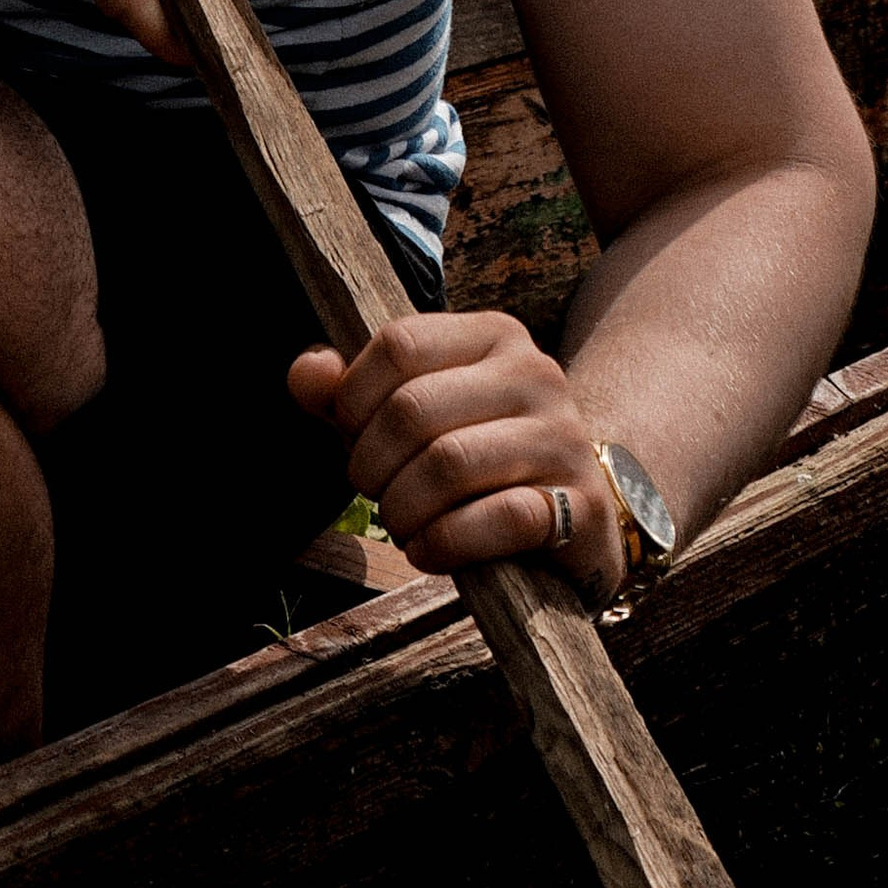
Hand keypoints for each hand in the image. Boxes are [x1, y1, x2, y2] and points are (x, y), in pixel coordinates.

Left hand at [288, 310, 624, 603]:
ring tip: (403, 524)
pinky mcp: (580, 505)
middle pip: (412, 410)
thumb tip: (307, 373)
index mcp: (494, 336)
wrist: (581, 514)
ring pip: (448, 465)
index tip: (355, 437)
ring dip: (403, 510)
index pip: (398, 344)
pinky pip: (498, 520)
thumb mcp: (412, 413)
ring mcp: (563, 439)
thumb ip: (349, 392)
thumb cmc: (476, 456)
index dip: (355, 399)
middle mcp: (536, 374)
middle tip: (377, 493)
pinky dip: (445, 543)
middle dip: (372, 466)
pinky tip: (429, 551)